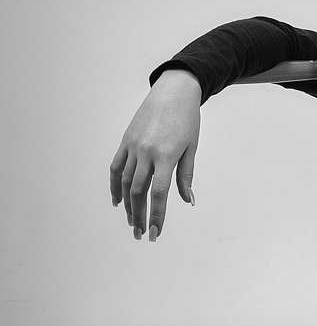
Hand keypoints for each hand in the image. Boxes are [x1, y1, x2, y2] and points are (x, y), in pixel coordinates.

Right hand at [109, 70, 201, 240]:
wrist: (173, 91)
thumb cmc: (188, 120)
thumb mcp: (192, 147)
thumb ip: (186, 175)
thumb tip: (188, 201)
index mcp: (166, 155)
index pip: (159, 193)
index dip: (157, 215)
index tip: (155, 232)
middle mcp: (146, 152)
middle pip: (139, 191)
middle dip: (140, 216)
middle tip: (142, 234)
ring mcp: (133, 146)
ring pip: (125, 182)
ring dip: (128, 205)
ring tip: (133, 222)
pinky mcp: (125, 141)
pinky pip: (116, 167)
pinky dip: (115, 185)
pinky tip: (118, 201)